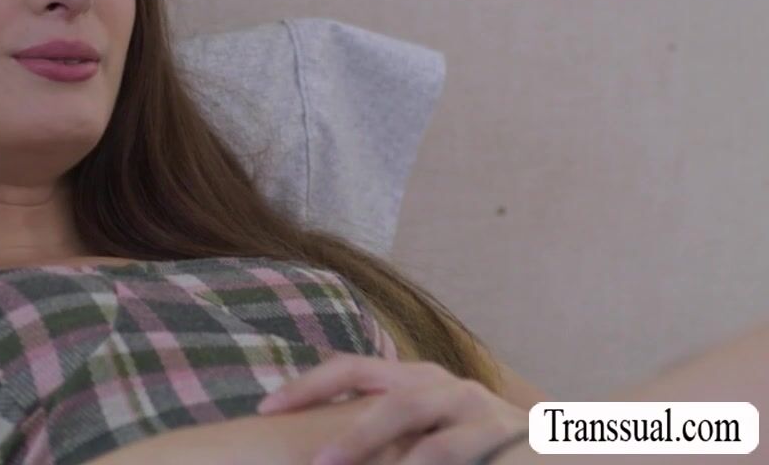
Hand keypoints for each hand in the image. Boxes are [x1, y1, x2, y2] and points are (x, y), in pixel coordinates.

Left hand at [255, 353, 528, 464]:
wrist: (559, 450)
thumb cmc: (480, 448)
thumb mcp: (426, 434)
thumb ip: (386, 434)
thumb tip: (317, 451)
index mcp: (415, 379)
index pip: (352, 369)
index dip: (308, 385)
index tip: (265, 408)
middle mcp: (441, 383)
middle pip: (380, 387)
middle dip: (338, 419)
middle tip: (310, 459)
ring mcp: (473, 405)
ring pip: (412, 414)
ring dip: (370, 440)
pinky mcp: (501, 434)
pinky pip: (452, 451)